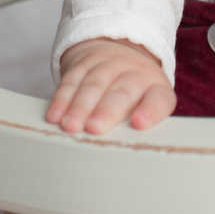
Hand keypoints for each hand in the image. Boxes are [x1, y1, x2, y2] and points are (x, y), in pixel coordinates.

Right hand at [46, 38, 176, 134]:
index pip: (159, 98)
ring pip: (94, 83)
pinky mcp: (85, 61)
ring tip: (71, 126)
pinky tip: (55, 115)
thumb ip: (136, 127)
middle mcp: (136, 71)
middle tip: (95, 128)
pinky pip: (72, 79)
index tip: (139, 124)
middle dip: (107, 110)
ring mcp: (110, 63)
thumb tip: (124, 158)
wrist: (119, 54)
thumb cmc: (134, 95)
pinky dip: (62, 98)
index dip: (151, 110)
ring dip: (81, 106)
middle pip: (122, 91)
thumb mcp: (145, 106)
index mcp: (156, 86)